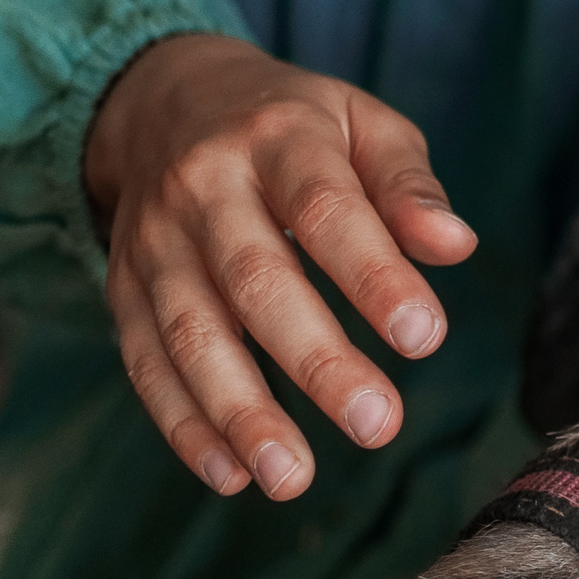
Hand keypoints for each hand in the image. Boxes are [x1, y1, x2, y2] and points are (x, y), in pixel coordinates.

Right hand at [84, 33, 476, 498]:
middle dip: (316, 360)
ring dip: (239, 411)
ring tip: (293, 477)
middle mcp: (203, 189)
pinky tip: (230, 474)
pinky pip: (144, 360)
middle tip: (377, 425)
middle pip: (255, 281)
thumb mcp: (364, 124)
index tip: (425, 338)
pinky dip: (182, 423)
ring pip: (189, 331)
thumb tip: (456, 245)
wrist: (165, 101)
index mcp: (277, 139)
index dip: (374, 276)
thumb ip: (410, 187)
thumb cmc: (295, 124)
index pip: (326, 211)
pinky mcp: (122, 287)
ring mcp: (153, 241)